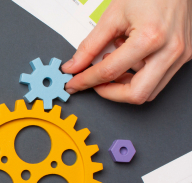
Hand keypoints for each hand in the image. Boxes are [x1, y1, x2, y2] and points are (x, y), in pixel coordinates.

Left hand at [61, 0, 191, 103]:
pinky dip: (138, 75)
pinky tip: (129, 57)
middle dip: (110, 93)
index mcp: (151, 37)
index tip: (74, 84)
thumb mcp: (113, 16)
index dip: (87, 81)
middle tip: (95, 83)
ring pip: (149, 91)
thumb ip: (90, 45)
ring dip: (125, 84)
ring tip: (113, 61)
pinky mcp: (184, 56)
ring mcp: (181, 55)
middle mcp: (170, 50)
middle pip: (136, 94)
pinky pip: (158, 78)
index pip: (110, 72)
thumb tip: (74, 66)